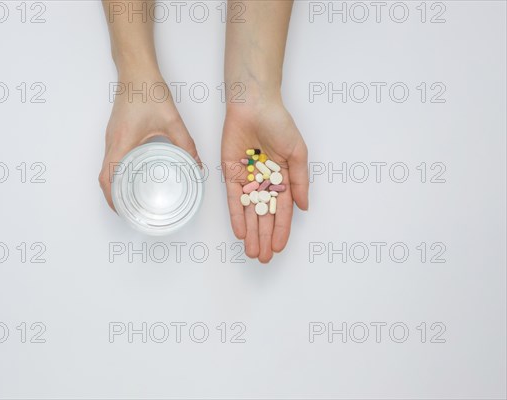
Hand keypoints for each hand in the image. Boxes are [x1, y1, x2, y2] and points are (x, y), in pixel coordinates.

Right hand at [99, 73, 199, 210]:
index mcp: (122, 142)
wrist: (136, 71)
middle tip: (129, 209)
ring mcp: (111, 138)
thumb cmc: (148, 91)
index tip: (123, 210)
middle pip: (103, 177)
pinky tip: (132, 175)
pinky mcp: (115, 133)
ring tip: (130, 197)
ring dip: (114, 185)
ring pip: (106, 168)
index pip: (108, 178)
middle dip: (113, 197)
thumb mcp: (172, 121)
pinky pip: (111, 158)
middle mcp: (112, 142)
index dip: (112, 198)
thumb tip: (197, 164)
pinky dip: (117, 172)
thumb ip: (186, 144)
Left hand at [221, 98, 308, 262]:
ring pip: (248, 212)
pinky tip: (240, 232)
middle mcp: (264, 182)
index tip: (279, 248)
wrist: (254, 105)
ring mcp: (246, 179)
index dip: (281, 230)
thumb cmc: (279, 124)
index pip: (281, 211)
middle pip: (264, 216)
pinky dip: (236, 216)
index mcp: (282, 178)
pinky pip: (232, 199)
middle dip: (264, 237)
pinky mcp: (230, 174)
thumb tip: (304, 208)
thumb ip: (300, 182)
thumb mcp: (297, 154)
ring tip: (252, 252)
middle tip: (263, 258)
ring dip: (250, 232)